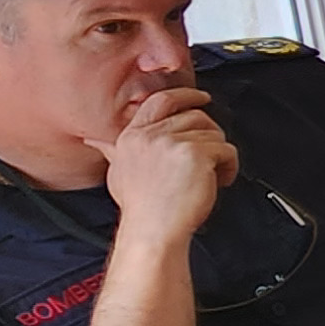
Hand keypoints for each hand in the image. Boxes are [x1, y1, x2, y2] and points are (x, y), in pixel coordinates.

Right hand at [88, 86, 238, 241]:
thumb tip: (95, 140)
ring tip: (210, 175)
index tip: (201, 98)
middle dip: (208, 135)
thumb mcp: (118, 172)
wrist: (153, 230)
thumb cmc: (141, 208)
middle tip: (209, 157)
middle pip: (195, 116)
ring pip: (213, 132)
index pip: (160, 100)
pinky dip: (229, 166)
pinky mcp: (196, 153)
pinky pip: (226, 149)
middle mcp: (151, 135)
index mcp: (132, 136)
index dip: (184, 95)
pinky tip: (219, 180)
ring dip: (219, 155)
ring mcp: (173, 142)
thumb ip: (111, 150)